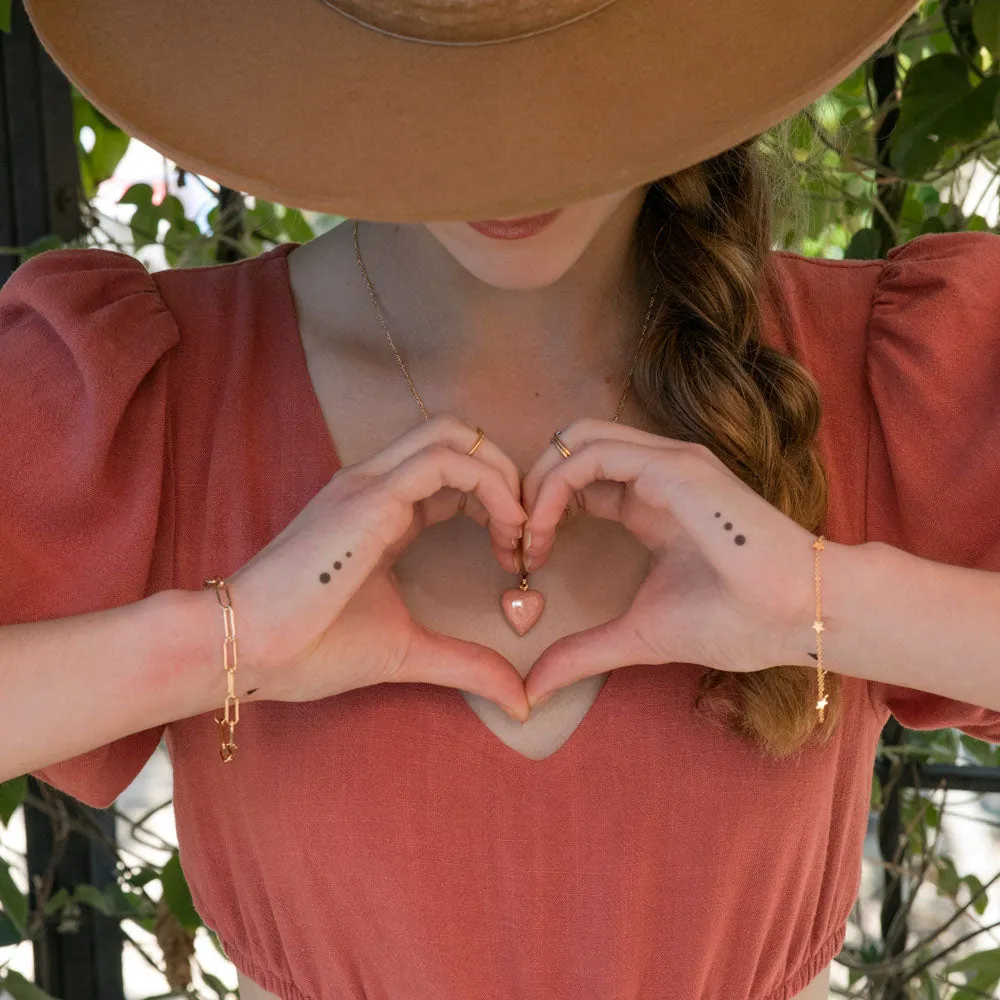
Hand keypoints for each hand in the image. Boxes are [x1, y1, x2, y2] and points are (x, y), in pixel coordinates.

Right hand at [228, 415, 531, 719]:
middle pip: (460, 438)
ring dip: (503, 477)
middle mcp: (376, 483)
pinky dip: (491, 486)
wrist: (245, 648)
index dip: (496, 501)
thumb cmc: (312, 648)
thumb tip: (520, 701)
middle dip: (508, 477)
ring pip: (456, 436)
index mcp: (382, 509)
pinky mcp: (370, 497)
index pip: (453, 472)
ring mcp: (370, 483)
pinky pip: (446, 461)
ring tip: (519, 534)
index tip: (515, 554)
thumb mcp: (407, 650)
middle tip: (527, 535)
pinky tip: (505, 531)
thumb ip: (465, 664)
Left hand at [518, 419, 819, 708]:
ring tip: (526, 537)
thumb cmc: (735, 622)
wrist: (798, 616)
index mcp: (648, 501)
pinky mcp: (673, 466)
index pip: (577, 480)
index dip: (540, 512)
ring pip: (576, 440)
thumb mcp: (638, 635)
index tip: (523, 561)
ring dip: (537, 483)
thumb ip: (584, 651)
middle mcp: (655, 473)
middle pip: (569, 448)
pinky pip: (591, 454)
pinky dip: (554, 485)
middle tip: (513, 542)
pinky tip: (544, 530)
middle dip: (530, 487)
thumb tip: (534, 689)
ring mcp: (666, 463)